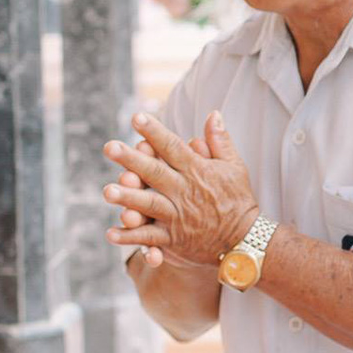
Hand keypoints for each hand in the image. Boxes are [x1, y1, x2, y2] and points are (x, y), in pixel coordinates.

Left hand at [103, 111, 259, 262]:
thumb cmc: (238, 199)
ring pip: (149, 204)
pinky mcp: (174, 239)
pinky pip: (149, 237)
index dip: (154, 132)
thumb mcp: (235, 166)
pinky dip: (130, 237)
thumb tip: (213, 113)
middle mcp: (184, 191)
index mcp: (197, 171)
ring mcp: (178, 216)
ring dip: (128, 198)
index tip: (136, 117)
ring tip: (108, 191)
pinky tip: (111, 232)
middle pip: (155, 172)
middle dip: (132, 160)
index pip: (171, 147)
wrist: (245, 240)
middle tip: (110, 147)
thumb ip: (220, 140)